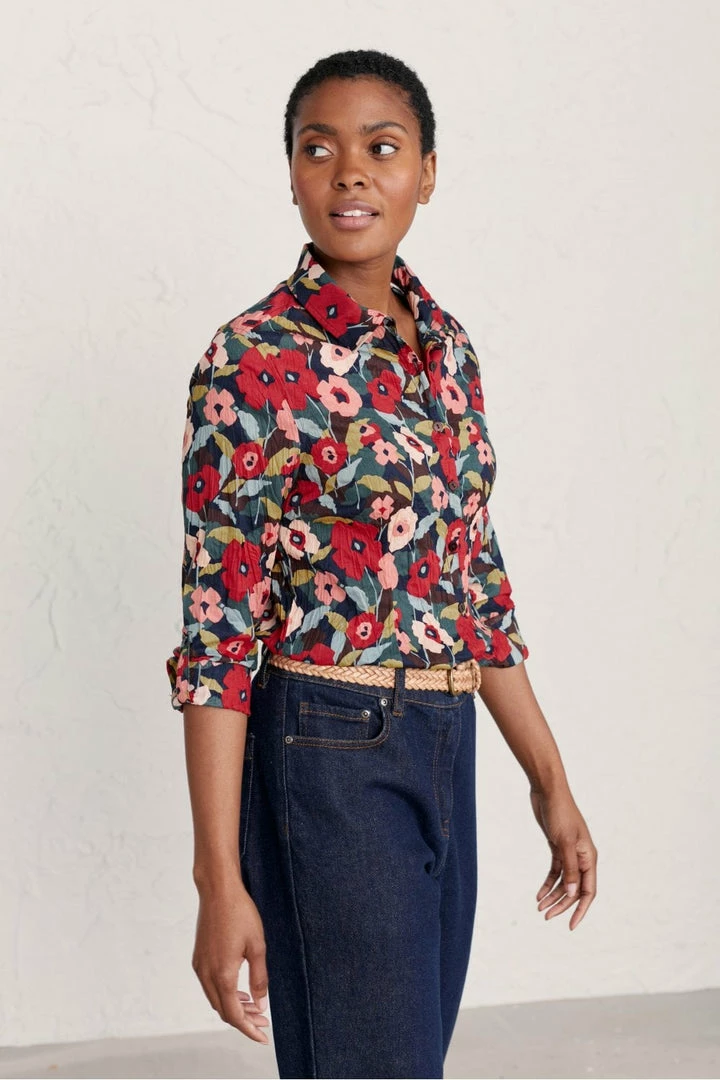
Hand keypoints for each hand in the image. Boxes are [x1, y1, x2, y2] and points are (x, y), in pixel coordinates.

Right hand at [191, 878, 270, 1042]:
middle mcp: (207, 974)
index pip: (234, 1015)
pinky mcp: (198, 958)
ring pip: (215, 1000)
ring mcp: (200, 966)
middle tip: (263, 1021)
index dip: (249, 1029)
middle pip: (223, 1011)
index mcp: (223, 974)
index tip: (263, 1036)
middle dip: (244, 1020)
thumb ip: (259, 978)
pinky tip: (238, 990)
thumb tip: (261, 1004)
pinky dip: (224, 995)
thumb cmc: (240, 914)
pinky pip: (210, 987)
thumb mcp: (258, 946)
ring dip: (233, 1008)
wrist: (218, 891)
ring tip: (254, 1007)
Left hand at [529, 784, 597, 929]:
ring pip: (564, 882)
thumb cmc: (559, 812)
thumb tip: (573, 894)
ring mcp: (569, 853)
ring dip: (553, 895)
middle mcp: (581, 857)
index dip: (581, 909)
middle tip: (546, 916)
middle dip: (562, 904)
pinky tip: (538, 894)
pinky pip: (555, 872)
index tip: (570, 925)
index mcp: (589, 857)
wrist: (547, 791)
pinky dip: (547, 883)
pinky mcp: (557, 848)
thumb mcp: (564, 842)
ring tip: (539, 908)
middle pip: (574, 889)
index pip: (588, 891)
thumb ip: (569, 868)